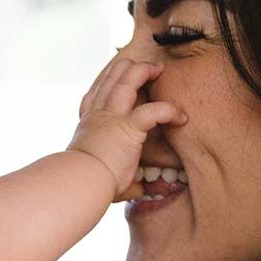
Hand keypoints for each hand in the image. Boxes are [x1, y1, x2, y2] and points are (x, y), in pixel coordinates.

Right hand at [68, 57, 186, 200]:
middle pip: (110, 80)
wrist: (80, 184)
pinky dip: (169, 110)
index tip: (114, 82)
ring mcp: (111, 117)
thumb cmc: (88, 185)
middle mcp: (98, 116)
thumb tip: (146, 192)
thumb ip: (128, 181)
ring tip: (159, 69)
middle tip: (144, 67)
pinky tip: (180, 117)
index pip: (93, 97)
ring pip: (126, 80)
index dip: (104, 85)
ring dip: (144, 71)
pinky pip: (154, 110)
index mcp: (88, 126)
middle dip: (127, 68)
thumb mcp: (104, 175)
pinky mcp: (127, 126)